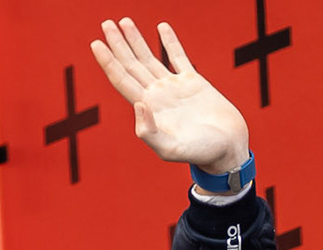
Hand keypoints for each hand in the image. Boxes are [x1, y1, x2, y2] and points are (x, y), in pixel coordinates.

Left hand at [91, 19, 248, 175]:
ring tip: (124, 22)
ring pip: (149, 58)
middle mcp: (156, 95)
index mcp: (147, 108)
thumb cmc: (198, 153)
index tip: (96, 43)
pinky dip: (169, 41)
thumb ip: (149, 131)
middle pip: (130, 64)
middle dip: (117, 44)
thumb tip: (138, 103)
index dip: (108, 61)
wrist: (226, 149)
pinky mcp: (194, 82)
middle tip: (106, 23)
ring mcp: (173, 87)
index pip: (121, 79)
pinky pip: (178, 56)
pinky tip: (160, 28)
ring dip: (136, 40)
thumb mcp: (169, 149)